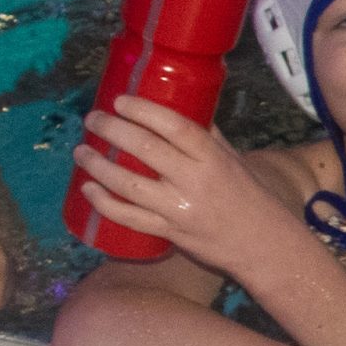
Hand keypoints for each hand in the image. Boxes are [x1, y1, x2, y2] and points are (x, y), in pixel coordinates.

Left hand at [73, 98, 299, 278]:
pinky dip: (103, 203)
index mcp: (214, 158)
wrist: (262, 244)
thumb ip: (206, 138)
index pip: (176, 127)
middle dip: (112, 131)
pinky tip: (88, 189)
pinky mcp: (168, 232)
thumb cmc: (250, 197)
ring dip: (98, 166)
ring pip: (128, 184)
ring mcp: (179, 209)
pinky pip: (128, 217)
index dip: (144, 111)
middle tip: (93, 120)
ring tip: (82, 152)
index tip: (119, 100)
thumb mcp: (234, 161)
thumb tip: (177, 110)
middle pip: (146, 150)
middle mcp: (195, 181)